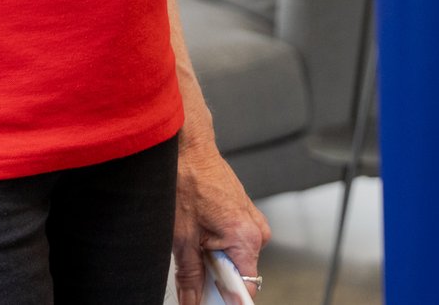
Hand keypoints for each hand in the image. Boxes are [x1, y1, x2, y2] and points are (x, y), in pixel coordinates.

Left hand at [172, 138, 268, 304]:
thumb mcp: (182, 237)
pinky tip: (198, 230)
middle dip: (215, 278)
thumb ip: (190, 275)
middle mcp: (256, 230)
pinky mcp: (243, 215)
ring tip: (193, 239)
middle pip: (239, 274)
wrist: (188, 147)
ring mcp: (251, 221)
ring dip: (213, 260)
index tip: (209, 302)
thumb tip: (193, 299)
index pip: (246, 288)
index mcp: (247, 238)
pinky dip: (215, 245)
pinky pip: (233, 242)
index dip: (226, 300)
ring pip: (234, 258)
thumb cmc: (188, 180)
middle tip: (192, 266)